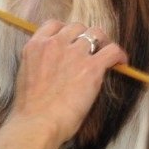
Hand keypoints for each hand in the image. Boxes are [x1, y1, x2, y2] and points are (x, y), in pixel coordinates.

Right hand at [10, 21, 126, 145]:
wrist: (37, 123)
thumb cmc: (31, 109)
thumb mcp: (27, 76)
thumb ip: (41, 64)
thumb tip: (57, 68)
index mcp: (35, 46)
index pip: (53, 25)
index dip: (65, 31)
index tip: (72, 40)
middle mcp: (54, 45)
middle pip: (77, 27)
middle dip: (85, 36)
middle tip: (91, 50)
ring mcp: (74, 54)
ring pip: (96, 34)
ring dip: (102, 42)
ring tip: (107, 54)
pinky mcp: (91, 68)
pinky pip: (112, 51)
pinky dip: (119, 55)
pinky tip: (121, 63)